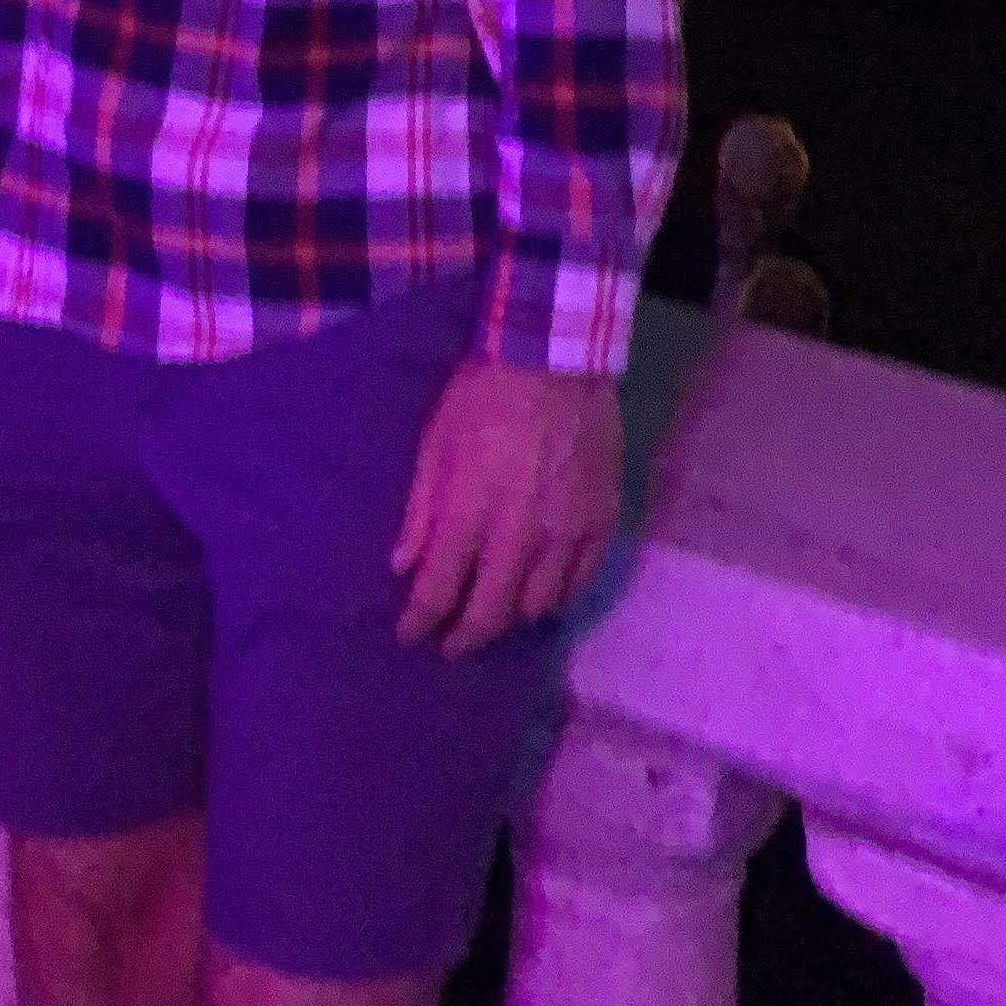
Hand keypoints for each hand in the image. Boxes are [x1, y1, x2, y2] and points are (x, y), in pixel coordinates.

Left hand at [388, 356, 622, 655]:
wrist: (555, 359)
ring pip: (538, 605)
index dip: (420, 622)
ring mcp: (566, 533)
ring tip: (496, 615)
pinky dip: (558, 597)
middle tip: (451, 646)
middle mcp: (519, 537)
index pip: (438, 591)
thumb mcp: (435, 444)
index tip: (409, 635)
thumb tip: (403, 565)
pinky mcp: (602, 522)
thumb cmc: (482, 396)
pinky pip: (580, 581)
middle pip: (490, 612)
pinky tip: (543, 595)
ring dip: (510, 618)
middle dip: (464, 637)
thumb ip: (421, 511)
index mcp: (469, 516)